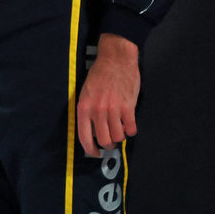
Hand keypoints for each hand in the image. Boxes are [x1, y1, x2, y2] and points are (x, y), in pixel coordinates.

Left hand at [76, 33, 139, 157]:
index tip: (95, 153)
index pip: (84, 135)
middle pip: (104, 139)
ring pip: (118, 136)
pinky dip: (131, 130)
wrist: (116, 60)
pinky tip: (129, 124)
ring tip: (119, 128)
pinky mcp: (128, 107)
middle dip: (108, 143)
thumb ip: (87, 110)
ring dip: (120, 135)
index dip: (90, 148)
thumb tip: (90, 129)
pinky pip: (131, 128)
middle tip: (111, 140)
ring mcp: (113, 110)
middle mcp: (97, 111)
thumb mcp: (85, 92)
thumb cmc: (99, 75)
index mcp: (84, 107)